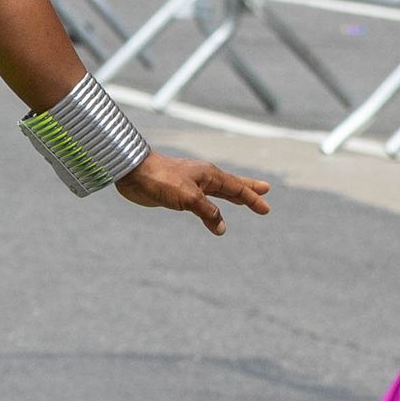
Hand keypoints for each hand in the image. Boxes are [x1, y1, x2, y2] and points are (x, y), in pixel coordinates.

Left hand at [115, 151, 269, 235]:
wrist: (133, 173)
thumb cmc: (161, 180)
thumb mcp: (188, 198)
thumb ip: (207, 212)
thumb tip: (221, 228)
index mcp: (209, 175)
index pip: (236, 188)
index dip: (252, 198)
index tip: (266, 208)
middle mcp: (203, 177)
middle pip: (231, 184)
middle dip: (248, 190)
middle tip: (265, 191)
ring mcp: (190, 184)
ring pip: (217, 191)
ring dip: (231, 195)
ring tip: (242, 200)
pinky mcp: (177, 192)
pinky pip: (202, 200)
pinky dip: (211, 205)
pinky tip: (209, 209)